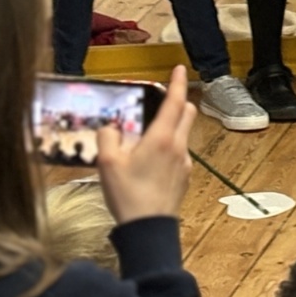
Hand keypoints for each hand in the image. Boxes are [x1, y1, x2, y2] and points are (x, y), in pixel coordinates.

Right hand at [96, 65, 195, 224]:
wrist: (148, 228)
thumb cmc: (128, 195)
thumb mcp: (107, 163)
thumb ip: (107, 137)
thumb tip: (111, 127)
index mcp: (162, 137)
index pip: (175, 101)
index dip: (178, 82)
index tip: (180, 68)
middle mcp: (178, 146)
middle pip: (187, 113)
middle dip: (179, 101)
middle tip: (165, 98)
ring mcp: (184, 162)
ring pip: (184, 133)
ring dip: (173, 126)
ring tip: (149, 136)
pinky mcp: (184, 177)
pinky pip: (180, 153)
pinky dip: (170, 147)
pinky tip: (152, 161)